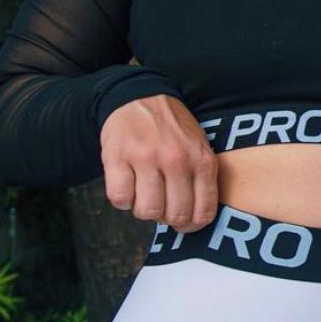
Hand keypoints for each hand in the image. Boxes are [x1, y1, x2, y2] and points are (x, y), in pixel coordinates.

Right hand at [100, 94, 218, 231]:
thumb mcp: (199, 147)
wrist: (139, 96)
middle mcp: (176, 159)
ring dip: (143, 208)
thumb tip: (193, 220)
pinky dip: (122, 199)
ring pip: (147, 211)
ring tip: (144, 191)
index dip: (191, 225)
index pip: (202, 212)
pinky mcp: (118, 156)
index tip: (183, 223)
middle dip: (167, 217)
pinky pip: (120, 199)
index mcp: (201, 160)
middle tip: (161, 204)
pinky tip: (128, 184)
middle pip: (175, 215)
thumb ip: (202, 180)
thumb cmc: (171, 129)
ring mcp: (146, 157)